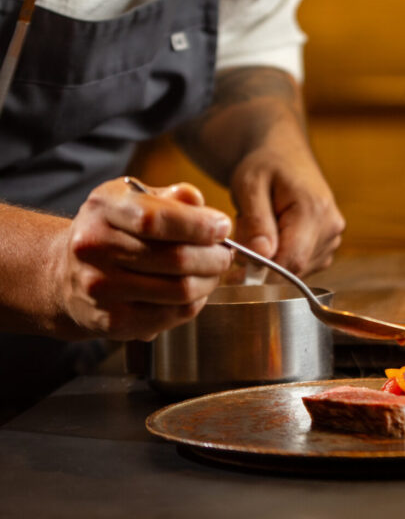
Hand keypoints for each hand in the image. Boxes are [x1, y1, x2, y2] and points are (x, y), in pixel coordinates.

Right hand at [53, 178, 233, 340]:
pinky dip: (194, 303)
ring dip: (209, 282)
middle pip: (175, 259)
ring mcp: (101, 288)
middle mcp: (95, 247)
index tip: (222, 227)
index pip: (155, 219)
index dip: (198, 225)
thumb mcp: (134, 199)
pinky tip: (193, 291)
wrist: (64, 274)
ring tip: (213, 272)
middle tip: (225, 254)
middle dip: (214, 257)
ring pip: (179, 291)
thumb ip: (171, 198)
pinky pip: (171, 315)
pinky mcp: (111, 320)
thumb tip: (199, 203)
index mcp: (104, 208)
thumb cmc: (112, 230)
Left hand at [227, 127, 344, 275]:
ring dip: (271, 260)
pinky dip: (280, 258)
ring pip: (295, 271)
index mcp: (314, 210)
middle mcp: (331, 227)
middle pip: (292, 268)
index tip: (233, 271)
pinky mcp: (327, 246)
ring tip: (260, 227)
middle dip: (262, 262)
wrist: (285, 155)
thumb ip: (256, 221)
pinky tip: (273, 234)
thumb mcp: (249, 184)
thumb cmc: (264, 165)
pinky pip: (300, 267)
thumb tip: (262, 255)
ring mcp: (333, 238)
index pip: (292, 260)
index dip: (262, 273)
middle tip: (244, 232)